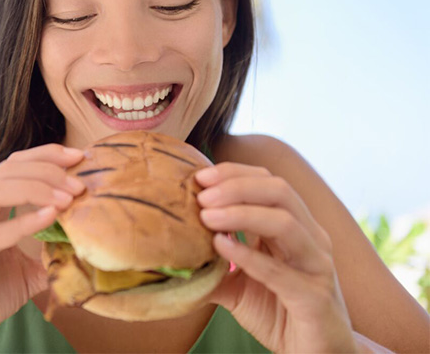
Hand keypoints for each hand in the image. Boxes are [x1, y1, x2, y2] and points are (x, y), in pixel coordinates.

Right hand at [0, 144, 85, 352]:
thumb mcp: (24, 271)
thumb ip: (48, 254)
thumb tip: (84, 245)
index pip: (12, 164)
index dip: (45, 155)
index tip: (79, 157)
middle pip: (7, 170)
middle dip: (48, 171)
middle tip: (79, 184)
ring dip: (38, 190)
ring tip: (68, 200)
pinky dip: (22, 223)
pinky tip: (49, 218)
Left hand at [195, 163, 356, 352]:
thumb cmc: (278, 313)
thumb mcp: (237, 285)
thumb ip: (211, 265)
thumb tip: (171, 251)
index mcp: (294, 227)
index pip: (267, 183)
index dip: (234, 174)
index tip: (200, 177)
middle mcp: (310, 238)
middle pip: (279, 191)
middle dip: (236, 186)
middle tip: (201, 196)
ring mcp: (316, 265)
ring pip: (285, 222)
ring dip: (241, 213)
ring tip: (207, 216)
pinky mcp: (315, 298)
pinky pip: (282, 271)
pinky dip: (250, 255)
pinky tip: (222, 247)